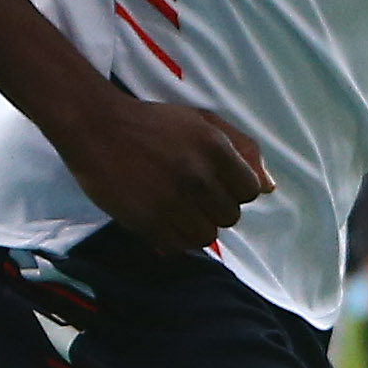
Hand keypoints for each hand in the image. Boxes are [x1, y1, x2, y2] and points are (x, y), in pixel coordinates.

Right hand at [57, 91, 271, 254]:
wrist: (97, 128)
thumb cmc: (153, 123)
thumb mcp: (202, 122)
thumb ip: (242, 149)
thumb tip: (269, 187)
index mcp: (214, 147)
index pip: (249, 190)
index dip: (234, 189)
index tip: (216, 183)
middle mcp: (197, 176)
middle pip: (230, 216)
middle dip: (215, 208)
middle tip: (192, 195)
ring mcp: (172, 201)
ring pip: (207, 235)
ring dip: (195, 226)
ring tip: (177, 209)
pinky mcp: (148, 221)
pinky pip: (179, 246)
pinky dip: (174, 237)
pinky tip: (162, 218)